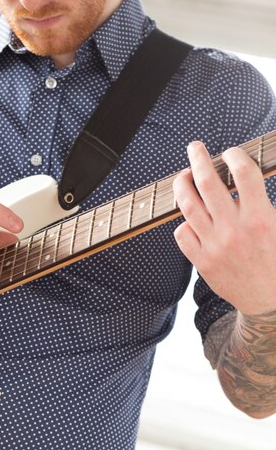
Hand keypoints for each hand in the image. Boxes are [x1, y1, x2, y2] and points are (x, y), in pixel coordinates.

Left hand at [173, 141, 275, 314]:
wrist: (268, 302)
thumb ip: (262, 204)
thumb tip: (246, 176)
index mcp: (261, 219)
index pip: (244, 173)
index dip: (235, 155)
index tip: (230, 152)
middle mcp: (235, 230)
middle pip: (208, 182)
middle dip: (198, 158)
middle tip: (194, 147)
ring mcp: (215, 246)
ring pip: (188, 205)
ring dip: (182, 184)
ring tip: (184, 175)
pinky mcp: (202, 261)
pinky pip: (182, 232)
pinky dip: (184, 220)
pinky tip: (190, 216)